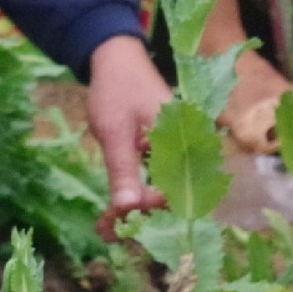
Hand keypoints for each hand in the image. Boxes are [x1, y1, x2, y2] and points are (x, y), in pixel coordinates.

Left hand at [84, 36, 169, 236]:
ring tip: (104, 229)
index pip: (177, 189)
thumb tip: (127, 210)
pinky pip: (153, 182)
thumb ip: (123, 170)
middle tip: (105, 231)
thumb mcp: (114, 131)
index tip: (118, 217)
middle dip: (139, 217)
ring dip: (134, 211)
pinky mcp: (164, 155)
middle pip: (171, 197)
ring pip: (160, 193)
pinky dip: (133, 196)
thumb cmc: (116, 88)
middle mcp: (189, 150)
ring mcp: (177, 153)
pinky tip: (111, 213)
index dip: (149, 209)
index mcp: (186, 142)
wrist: (115, 59)